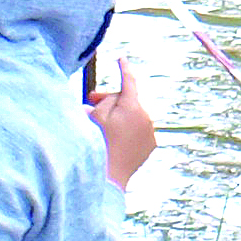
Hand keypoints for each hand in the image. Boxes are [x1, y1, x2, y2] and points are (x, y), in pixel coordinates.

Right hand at [89, 69, 158, 185]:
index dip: (123, 69)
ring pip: (132, 116)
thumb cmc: (97, 146)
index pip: (129, 81)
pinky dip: (127, 130)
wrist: (108, 180)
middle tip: (90, 100)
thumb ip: (104, 101)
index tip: (121, 59)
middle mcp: (146, 116)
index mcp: (132, 106)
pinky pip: (137, 130)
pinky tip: (112, 140)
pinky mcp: (150, 145)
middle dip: (110, 100)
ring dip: (118, 116)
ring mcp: (150, 131)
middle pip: (127, 100)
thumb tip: (109, 99)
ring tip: (100, 126)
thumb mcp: (94, 118)